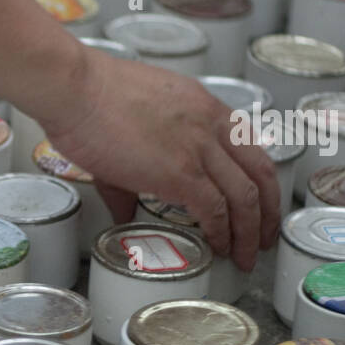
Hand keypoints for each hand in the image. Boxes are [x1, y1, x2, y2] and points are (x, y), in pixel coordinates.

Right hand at [38, 50, 279, 272]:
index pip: (249, 144)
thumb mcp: (128, 124)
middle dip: (269, 210)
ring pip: (246, 196)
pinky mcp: (180, 173)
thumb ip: (133, 172)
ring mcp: (199, 148)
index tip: (259, 202)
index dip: (260, 179)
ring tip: (246, 255)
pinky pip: (216, 210)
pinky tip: (219, 248)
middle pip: (260, 173)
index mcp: (203, 106)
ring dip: (251, 231)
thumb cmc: (89, 98)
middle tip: (265, 236)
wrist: (74, 89)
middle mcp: (211, 125)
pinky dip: (223, 234)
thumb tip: (125, 213)